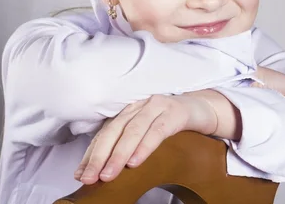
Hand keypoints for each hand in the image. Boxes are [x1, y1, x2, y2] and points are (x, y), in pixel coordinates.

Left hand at [74, 92, 217, 184]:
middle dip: (99, 156)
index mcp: (129, 112)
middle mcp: (139, 106)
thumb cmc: (172, 124)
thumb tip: (106, 170)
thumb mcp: (147, 133)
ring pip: (133, 131)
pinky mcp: (175, 112)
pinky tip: (136, 162)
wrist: (203, 108)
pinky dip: (144, 147)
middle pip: (114, 131)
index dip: (91, 154)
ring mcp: (158, 107)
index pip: (105, 133)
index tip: (81, 174)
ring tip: (109, 174)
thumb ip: (130, 144)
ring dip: (118, 154)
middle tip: (90, 178)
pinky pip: (157, 131)